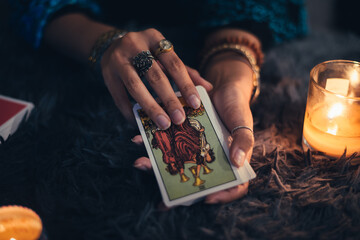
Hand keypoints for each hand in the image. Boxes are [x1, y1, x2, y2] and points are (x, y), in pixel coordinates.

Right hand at [100, 28, 210, 126]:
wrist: (112, 45)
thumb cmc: (147, 54)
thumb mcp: (165, 56)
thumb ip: (186, 71)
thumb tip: (208, 88)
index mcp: (154, 38)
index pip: (174, 63)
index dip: (185, 84)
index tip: (195, 104)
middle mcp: (135, 44)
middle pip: (155, 75)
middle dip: (169, 99)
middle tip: (179, 119)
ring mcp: (118, 59)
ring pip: (135, 86)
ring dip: (150, 107)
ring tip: (163, 124)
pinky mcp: (106, 73)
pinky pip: (119, 96)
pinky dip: (129, 111)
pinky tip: (139, 123)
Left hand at [132, 53, 254, 204]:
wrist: (222, 86)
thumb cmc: (237, 106)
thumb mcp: (243, 122)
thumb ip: (243, 140)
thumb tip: (237, 162)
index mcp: (229, 160)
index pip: (232, 186)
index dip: (222, 196)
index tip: (206, 198)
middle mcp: (208, 158)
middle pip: (195, 179)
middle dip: (177, 188)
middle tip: (161, 199)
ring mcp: (192, 148)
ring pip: (175, 163)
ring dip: (156, 165)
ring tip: (140, 163)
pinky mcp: (179, 135)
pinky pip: (166, 142)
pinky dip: (152, 141)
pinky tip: (139, 138)